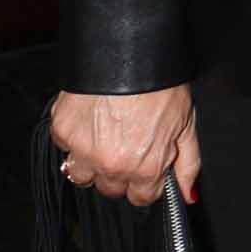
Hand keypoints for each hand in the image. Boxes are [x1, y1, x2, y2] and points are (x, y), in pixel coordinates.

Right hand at [51, 85, 199, 208]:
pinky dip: (75, 138)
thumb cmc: (161, 84)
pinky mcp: (63, 132)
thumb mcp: (186, 124)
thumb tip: (187, 194)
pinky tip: (90, 119)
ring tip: (104, 136)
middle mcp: (113, 165)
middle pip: (111, 188)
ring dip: (91, 162)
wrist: (129, 53)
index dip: (145, 182)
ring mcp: (84, 151)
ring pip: (81, 175)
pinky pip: (65, 148)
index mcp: (145, 167)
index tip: (144, 165)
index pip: (141, 198)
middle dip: (119, 172)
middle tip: (125, 144)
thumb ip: (187, 164)